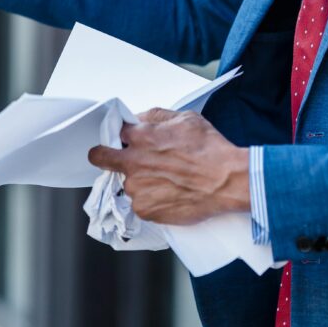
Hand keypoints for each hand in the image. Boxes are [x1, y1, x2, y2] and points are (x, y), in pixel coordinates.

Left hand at [88, 108, 250, 224]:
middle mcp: (133, 162)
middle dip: (104, 156)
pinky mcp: (144, 209)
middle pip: (101, 158)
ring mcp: (136, 188)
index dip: (120, 136)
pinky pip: (140, 203)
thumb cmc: (210, 149)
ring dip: (139, 181)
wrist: (226, 181)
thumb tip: (139, 119)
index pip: (113, 132)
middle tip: (117, 160)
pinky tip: (170, 194)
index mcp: (141, 136)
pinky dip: (151, 199)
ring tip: (166, 181)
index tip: (122, 140)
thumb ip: (156, 116)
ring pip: (127, 183)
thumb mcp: (185, 118)